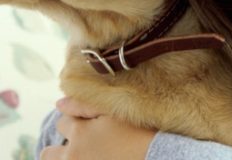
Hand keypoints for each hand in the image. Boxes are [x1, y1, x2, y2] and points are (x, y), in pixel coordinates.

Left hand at [40, 97, 156, 159]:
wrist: (155, 156)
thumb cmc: (138, 131)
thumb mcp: (113, 111)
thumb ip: (83, 105)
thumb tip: (58, 103)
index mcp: (79, 134)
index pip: (62, 123)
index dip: (74, 120)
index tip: (89, 122)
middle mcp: (74, 157)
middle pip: (48, 154)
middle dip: (59, 148)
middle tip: (80, 145)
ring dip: (68, 158)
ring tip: (89, 153)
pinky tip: (99, 157)